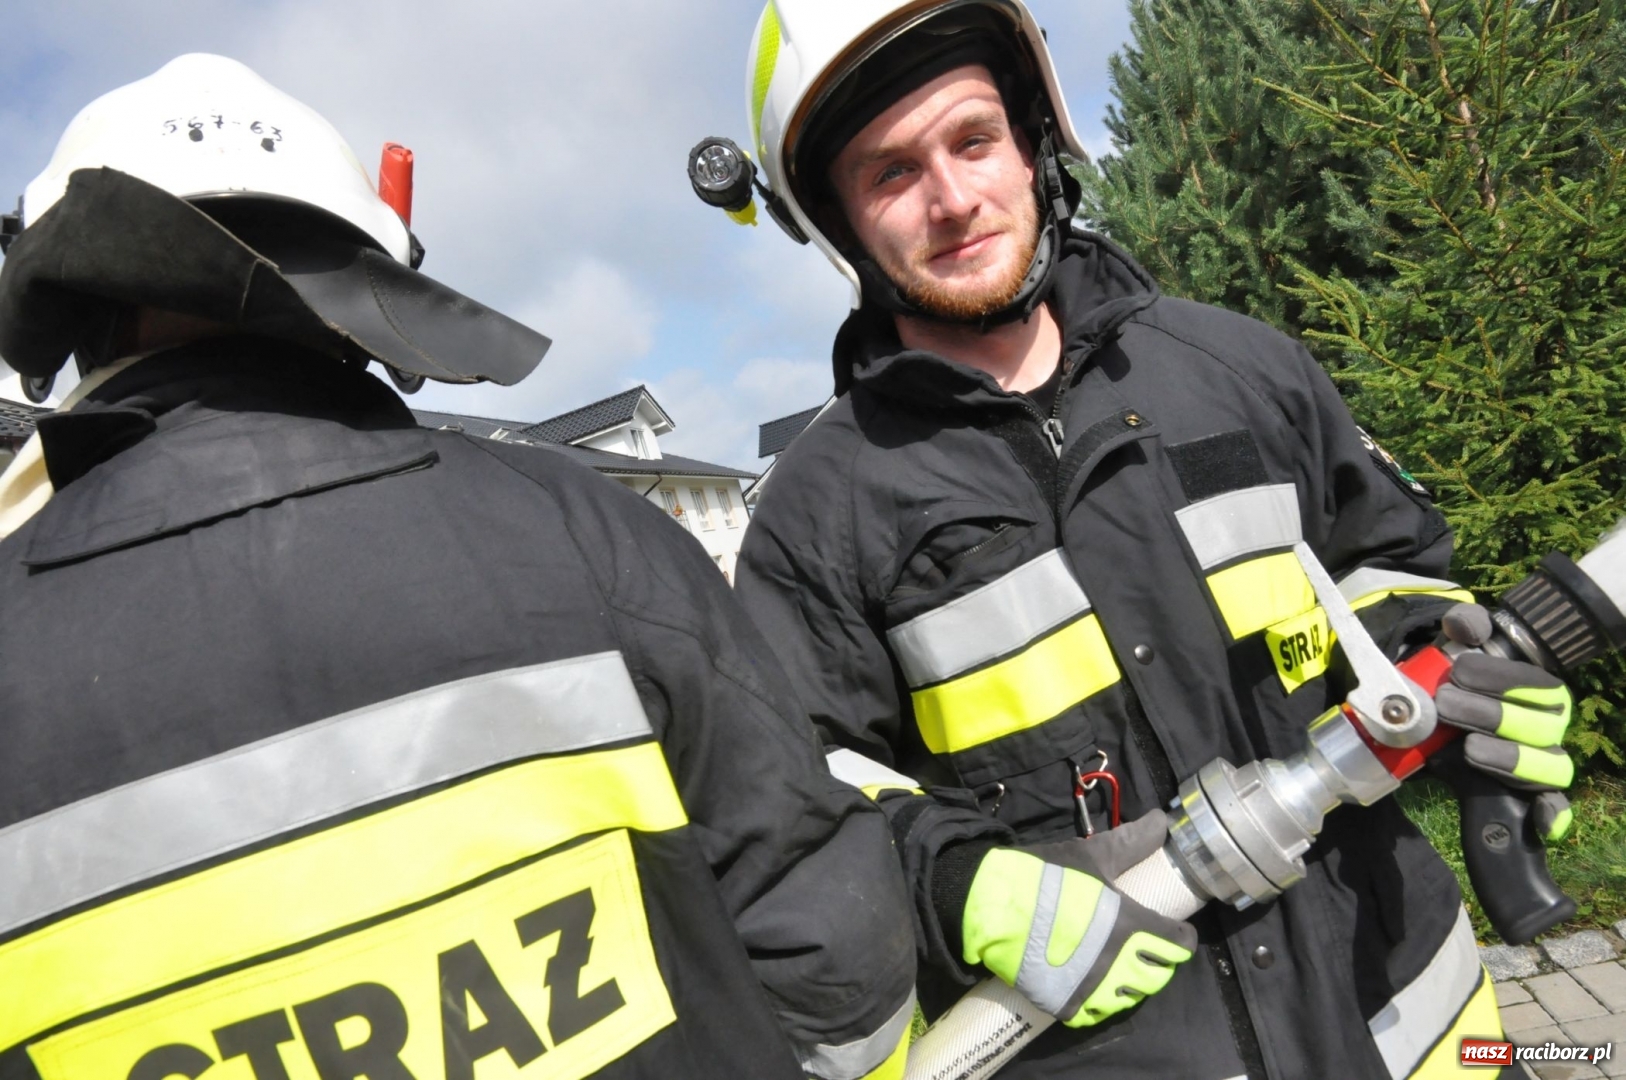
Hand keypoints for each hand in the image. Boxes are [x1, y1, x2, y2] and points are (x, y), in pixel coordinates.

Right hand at [960, 810, 1196, 1027]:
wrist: (994, 905)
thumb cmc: (1045, 877)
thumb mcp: (1091, 854)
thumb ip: (1131, 842)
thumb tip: (1162, 820)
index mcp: (1129, 924)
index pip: (1178, 944)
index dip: (1183, 938)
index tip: (1178, 932)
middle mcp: (1118, 962)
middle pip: (1159, 976)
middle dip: (1161, 963)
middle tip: (1149, 950)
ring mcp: (1092, 988)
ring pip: (1131, 998)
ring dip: (1133, 985)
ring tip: (1123, 970)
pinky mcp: (1067, 1005)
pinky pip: (1096, 1015)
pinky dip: (1100, 1005)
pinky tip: (1096, 990)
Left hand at [1436, 603, 1575, 840]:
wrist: (1445, 724)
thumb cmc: (1461, 686)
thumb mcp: (1459, 653)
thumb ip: (1466, 628)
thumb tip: (1464, 623)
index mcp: (1542, 693)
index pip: (1539, 686)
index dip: (1502, 678)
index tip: (1458, 671)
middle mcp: (1549, 728)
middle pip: (1538, 726)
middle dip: (1490, 714)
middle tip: (1446, 704)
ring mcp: (1542, 762)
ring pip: (1546, 765)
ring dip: (1507, 757)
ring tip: (1466, 746)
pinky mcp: (1531, 795)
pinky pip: (1554, 807)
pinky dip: (1552, 814)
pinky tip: (1542, 823)